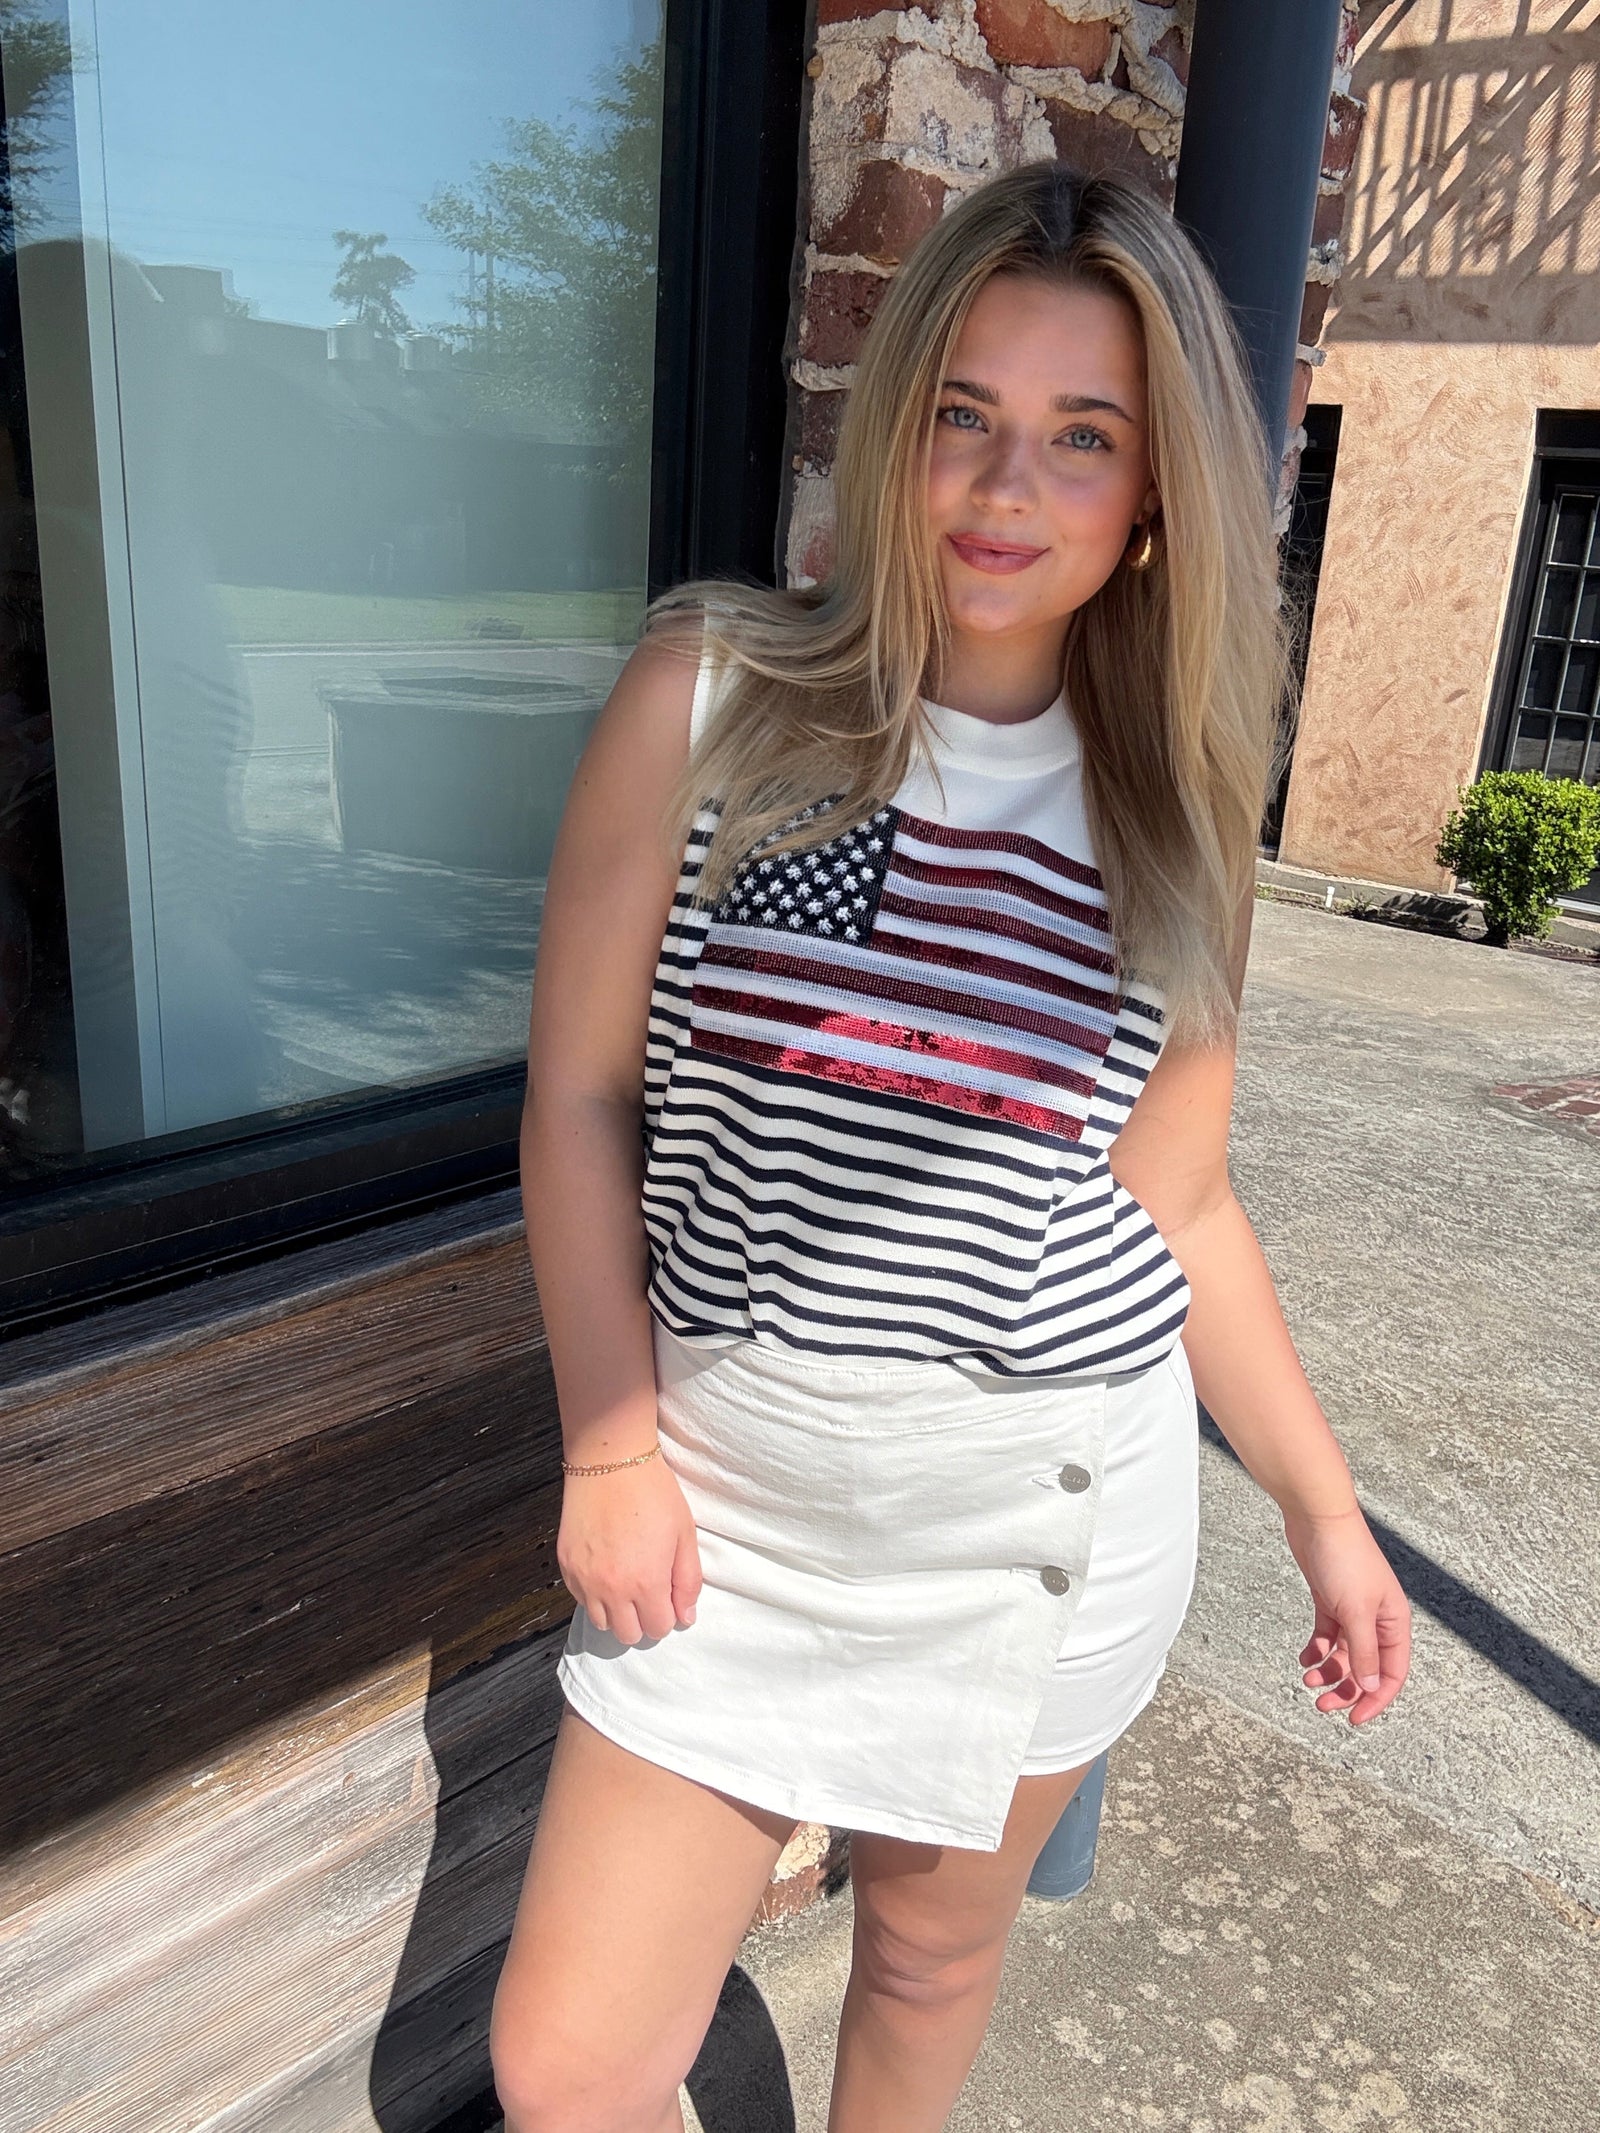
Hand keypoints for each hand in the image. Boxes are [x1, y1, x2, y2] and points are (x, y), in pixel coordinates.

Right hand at [557, 1446, 702, 1646]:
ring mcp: (584, 1579)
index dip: (668, 1614)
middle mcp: (611, 1589)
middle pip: (628, 1635)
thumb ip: (688, 1581)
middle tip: (649, 1590)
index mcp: (646, 1583)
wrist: (609, 1461)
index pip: (659, 1629)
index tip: (668, 1594)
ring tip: (626, 1580)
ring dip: (616, 1611)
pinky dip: (594, 1594)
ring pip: (601, 1623)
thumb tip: (686, 1616)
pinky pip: (580, 1600)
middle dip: (643, 1619)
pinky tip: (606, 1568)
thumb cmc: (652, 1492)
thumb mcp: (684, 1534)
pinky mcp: (566, 1566)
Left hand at [1281, 1503, 1410, 1724]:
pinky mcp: (1330, 1600)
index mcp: (1394, 1623)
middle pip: (1366, 1667)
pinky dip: (1316, 1650)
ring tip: (1308, 1679)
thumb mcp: (1355, 1612)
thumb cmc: (1344, 1558)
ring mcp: (1353, 1610)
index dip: (1375, 1699)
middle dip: (1346, 1689)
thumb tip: (1370, 1689)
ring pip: (1344, 1654)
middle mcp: (1377, 1619)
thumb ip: (1363, 1653)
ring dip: (1329, 1671)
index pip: (1392, 1674)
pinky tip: (1305, 1658)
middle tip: (1322, 1705)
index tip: (1353, 1719)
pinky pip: (1326, 1636)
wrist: (1318, 1518)